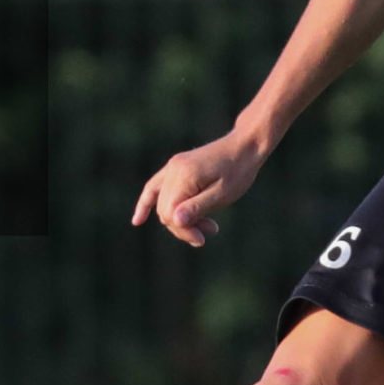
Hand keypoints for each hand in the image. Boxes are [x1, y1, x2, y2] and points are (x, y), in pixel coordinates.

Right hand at [132, 129, 266, 247]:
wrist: (246, 145)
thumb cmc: (238, 170)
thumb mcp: (223, 193)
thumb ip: (198, 207)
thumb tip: (174, 220)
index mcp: (184, 176)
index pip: (171, 213)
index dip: (184, 231)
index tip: (203, 239)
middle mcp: (173, 169)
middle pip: (165, 210)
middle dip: (184, 227)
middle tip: (211, 230)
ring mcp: (172, 167)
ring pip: (162, 203)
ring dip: (179, 219)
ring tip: (208, 226)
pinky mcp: (176, 167)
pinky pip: (155, 187)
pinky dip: (148, 203)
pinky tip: (137, 220)